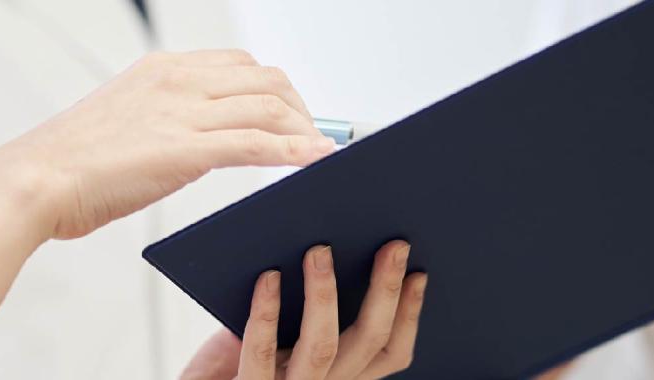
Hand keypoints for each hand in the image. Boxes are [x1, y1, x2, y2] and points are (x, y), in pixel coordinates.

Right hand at [0, 49, 333, 239]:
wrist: (36, 179)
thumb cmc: (76, 160)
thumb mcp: (131, 119)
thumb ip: (173, 119)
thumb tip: (211, 138)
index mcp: (165, 69)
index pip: (241, 66)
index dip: (276, 90)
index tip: (292, 113)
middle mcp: (179, 81)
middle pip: (266, 79)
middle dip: (300, 107)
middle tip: (312, 135)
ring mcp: (183, 112)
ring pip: (269, 107)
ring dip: (304, 130)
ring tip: (318, 152)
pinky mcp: (185, 148)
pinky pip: (256, 143)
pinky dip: (294, 150)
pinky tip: (315, 158)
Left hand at [181, 240, 427, 379]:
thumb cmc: (234, 363)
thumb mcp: (281, 338)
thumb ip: (304, 310)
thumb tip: (326, 245)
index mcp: (338, 375)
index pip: (389, 353)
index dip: (409, 314)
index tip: (419, 272)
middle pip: (368, 343)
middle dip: (384, 290)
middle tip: (392, 246)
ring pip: (323, 346)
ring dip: (324, 293)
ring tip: (320, 250)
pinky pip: (261, 353)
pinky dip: (266, 311)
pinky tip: (267, 277)